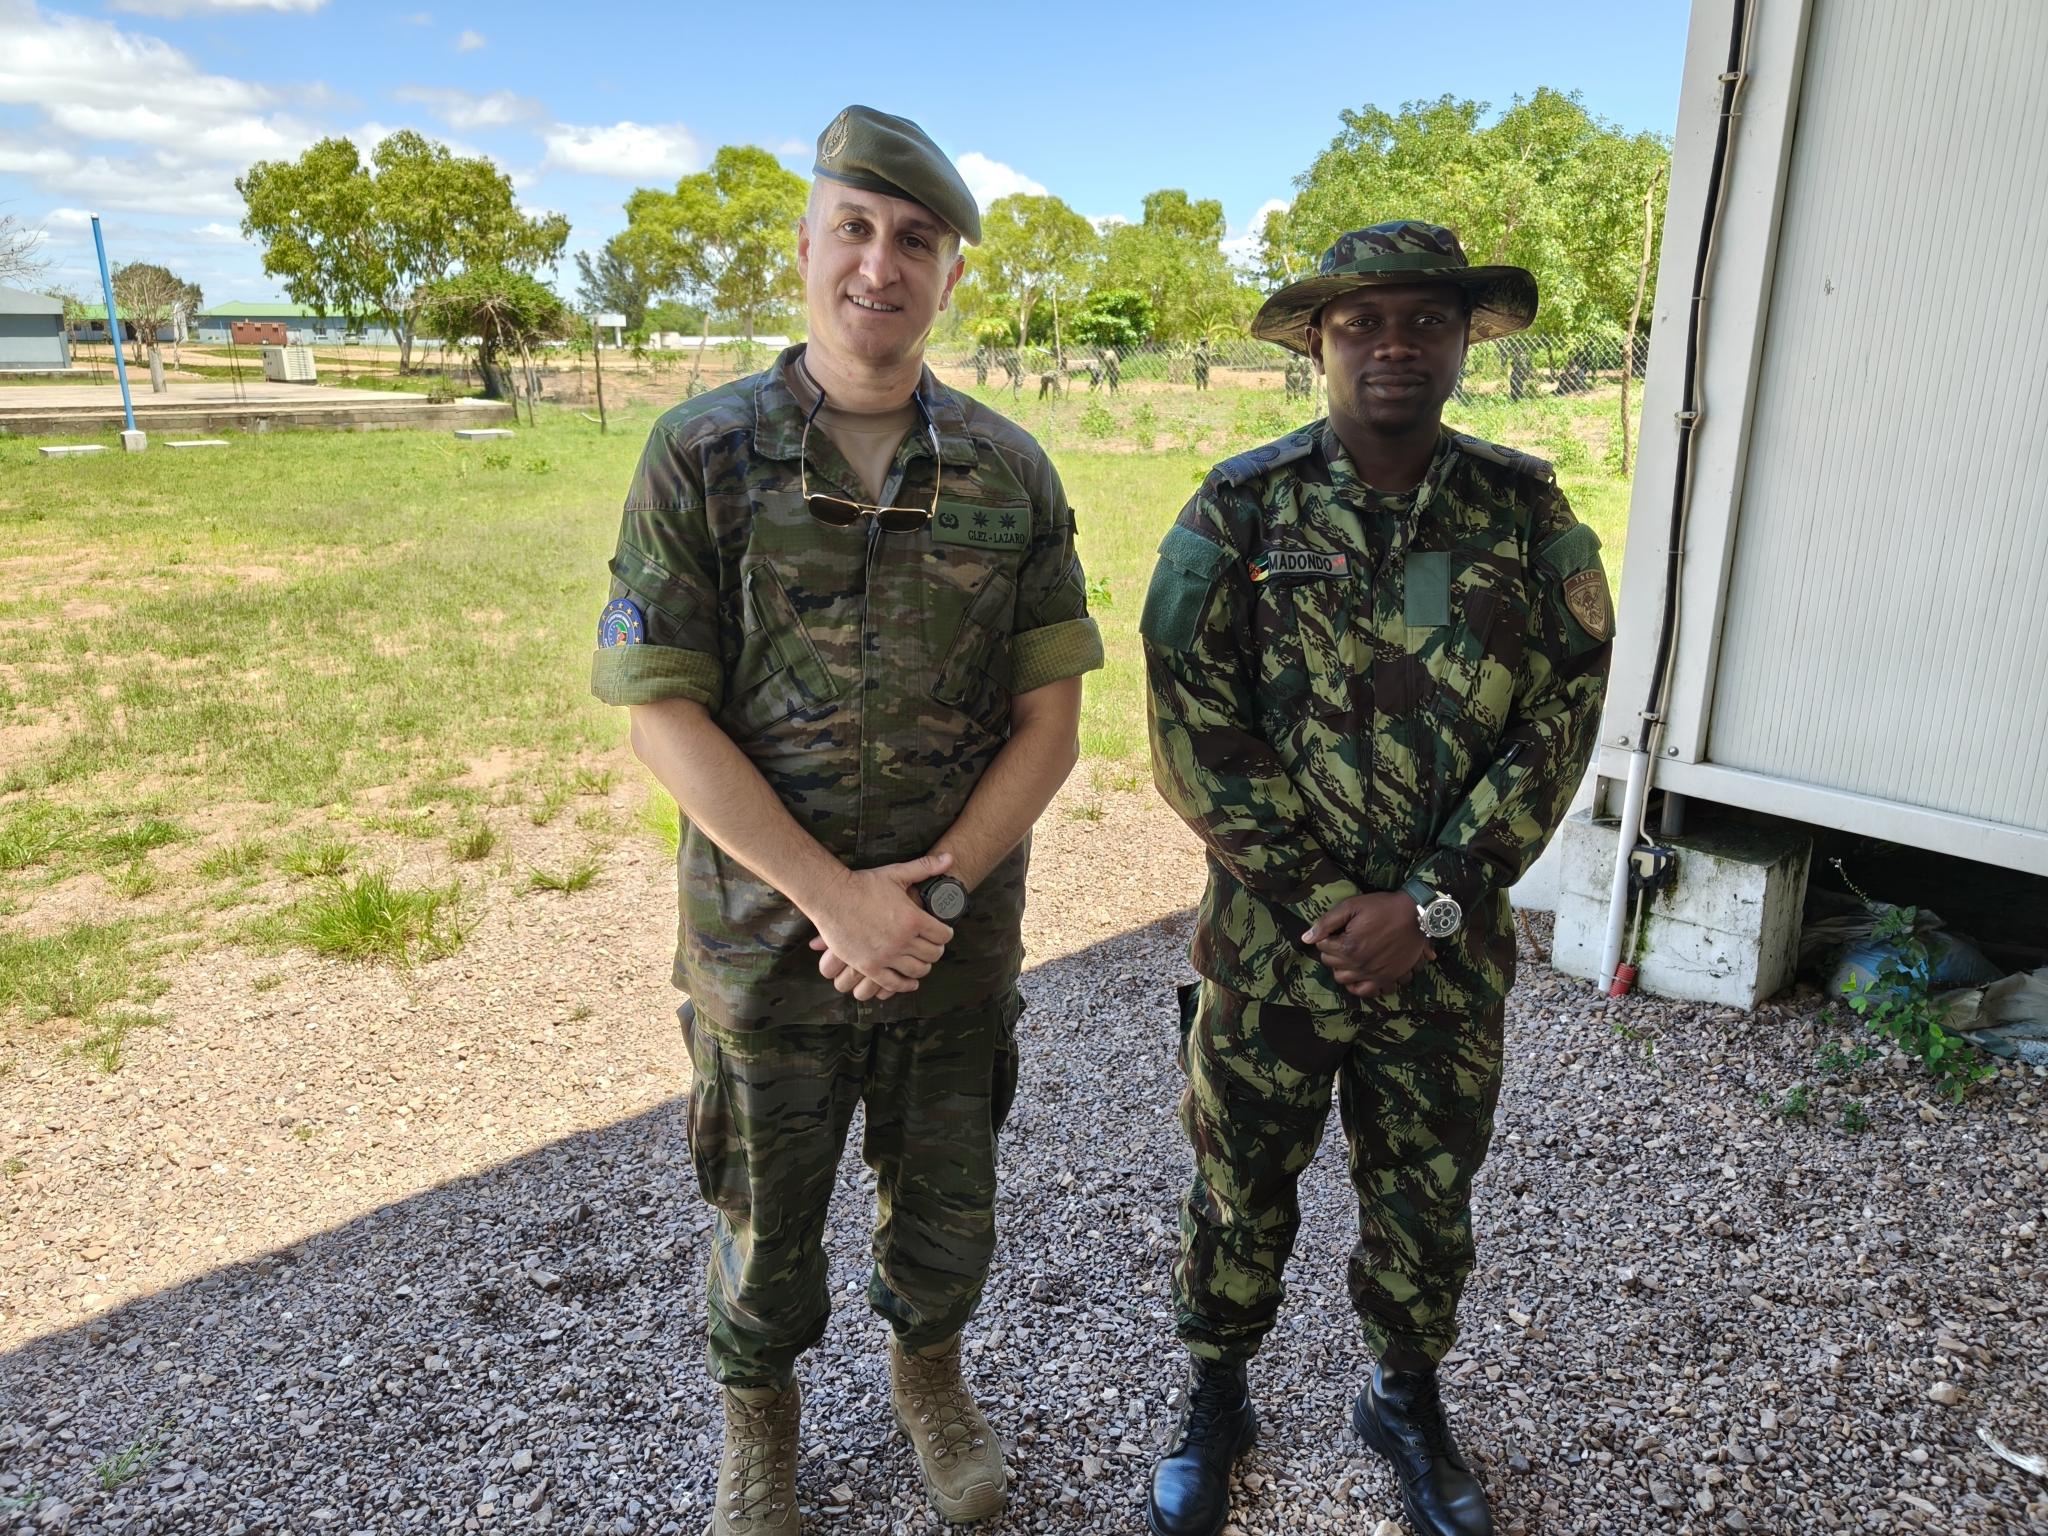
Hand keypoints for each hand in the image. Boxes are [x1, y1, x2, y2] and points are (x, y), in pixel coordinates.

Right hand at [804, 852, 955, 995]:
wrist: (831, 897)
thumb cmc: (863, 883)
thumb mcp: (896, 873)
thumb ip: (925, 867)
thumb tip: (950, 857)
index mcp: (912, 918)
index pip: (943, 935)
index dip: (945, 933)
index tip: (941, 932)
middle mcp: (902, 940)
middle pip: (933, 954)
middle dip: (935, 949)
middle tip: (931, 945)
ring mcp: (886, 956)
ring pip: (917, 971)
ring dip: (922, 966)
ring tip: (920, 960)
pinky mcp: (869, 966)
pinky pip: (893, 984)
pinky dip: (905, 985)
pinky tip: (909, 982)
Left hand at [1302, 892, 1435, 997]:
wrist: (1415, 915)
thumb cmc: (1383, 907)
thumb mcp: (1352, 906)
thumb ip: (1326, 922)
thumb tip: (1305, 938)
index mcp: (1348, 947)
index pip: (1322, 947)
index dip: (1327, 936)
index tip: (1337, 929)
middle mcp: (1359, 965)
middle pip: (1331, 964)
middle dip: (1332, 951)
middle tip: (1343, 940)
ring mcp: (1373, 974)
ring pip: (1344, 980)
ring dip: (1342, 968)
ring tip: (1350, 955)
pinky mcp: (1387, 978)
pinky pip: (1366, 992)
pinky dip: (1358, 985)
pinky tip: (1359, 973)